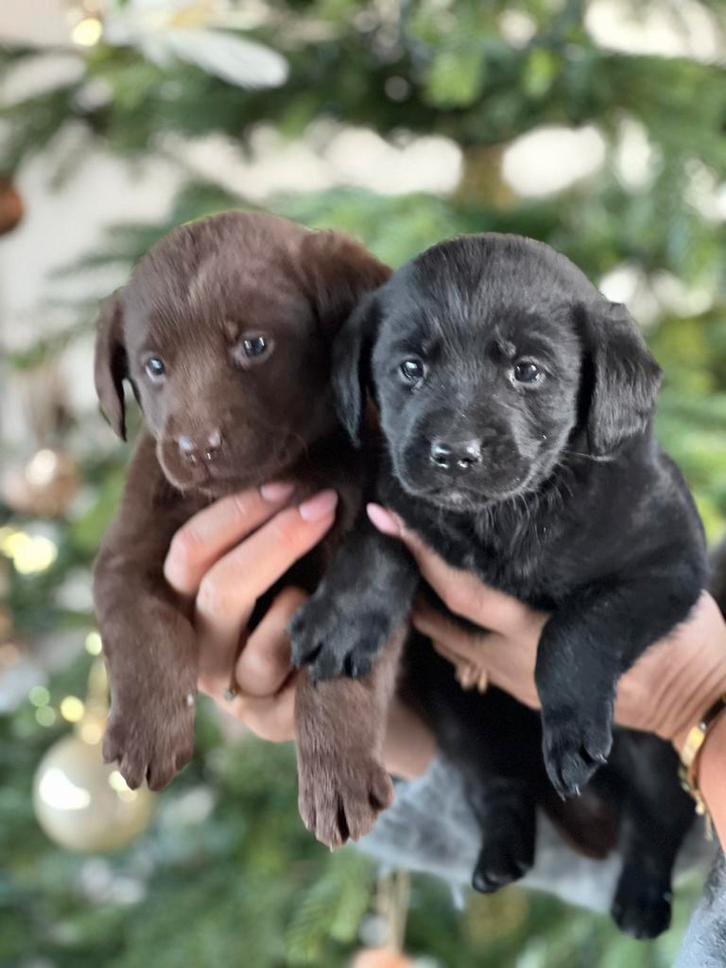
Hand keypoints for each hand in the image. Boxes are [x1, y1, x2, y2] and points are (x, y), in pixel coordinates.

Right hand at [164, 484, 337, 740]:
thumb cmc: (329, 595)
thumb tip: (299, 465)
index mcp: (194, 600)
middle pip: (215, 586)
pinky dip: (302, 635)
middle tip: (323, 504)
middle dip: (274, 538)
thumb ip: (284, 519)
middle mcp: (200, 645)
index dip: (235, 513)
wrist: (371, 666)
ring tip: (326, 582)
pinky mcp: (265, 721)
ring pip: (241, 632)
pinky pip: (272, 668)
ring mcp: (229, 688)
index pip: (188, 552)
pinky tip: (326, 628)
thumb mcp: (304, 555)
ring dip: (293, 591)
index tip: (288, 482)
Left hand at [367, 504, 725, 750]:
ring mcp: (512, 679)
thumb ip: (570, 570)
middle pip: (437, 619)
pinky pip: (471, 652)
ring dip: (425, 605)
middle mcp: (509, 661)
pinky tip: (447, 598)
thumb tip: (529, 531)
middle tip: (380, 536)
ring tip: (404, 562)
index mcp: (530, 634)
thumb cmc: (664, 633)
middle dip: (405, 584)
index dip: (420, 554)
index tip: (385, 520)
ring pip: (448, 639)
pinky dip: (451, 624)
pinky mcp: (521, 687)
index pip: (458, 590)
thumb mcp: (622, 592)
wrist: (686, 697)